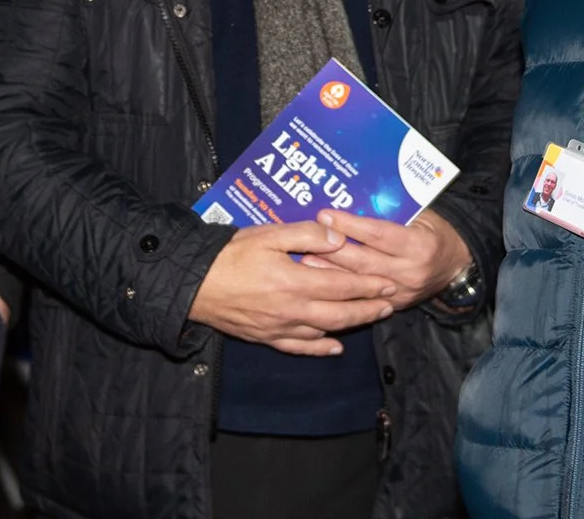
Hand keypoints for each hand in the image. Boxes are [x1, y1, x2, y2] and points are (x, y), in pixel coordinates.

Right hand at [188, 221, 397, 355]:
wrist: (193, 284)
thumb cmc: (230, 254)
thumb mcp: (268, 234)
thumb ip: (306, 235)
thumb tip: (340, 238)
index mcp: (295, 280)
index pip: (342, 285)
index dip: (368, 285)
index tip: (388, 283)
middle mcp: (292, 309)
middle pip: (340, 313)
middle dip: (368, 309)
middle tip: (390, 304)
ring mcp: (280, 327)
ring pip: (324, 331)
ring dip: (351, 326)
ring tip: (370, 319)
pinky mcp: (266, 337)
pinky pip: (299, 347)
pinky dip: (320, 349)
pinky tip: (334, 347)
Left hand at [302, 210, 471, 309]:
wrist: (456, 266)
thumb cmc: (434, 231)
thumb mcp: (421, 215)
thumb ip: (391, 211)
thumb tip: (352, 198)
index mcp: (419, 245)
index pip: (378, 235)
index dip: (350, 226)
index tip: (325, 215)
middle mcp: (409, 272)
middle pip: (363, 262)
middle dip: (332, 250)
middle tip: (306, 238)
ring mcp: (400, 293)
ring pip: (358, 283)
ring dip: (329, 272)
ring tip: (304, 260)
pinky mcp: (392, 306)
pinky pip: (361, 299)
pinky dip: (340, 289)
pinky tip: (320, 281)